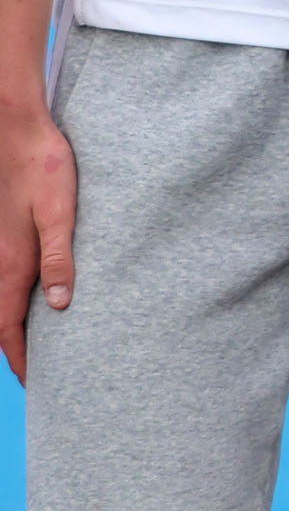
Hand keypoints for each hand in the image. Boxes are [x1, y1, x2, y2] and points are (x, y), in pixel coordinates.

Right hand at [0, 102, 77, 380]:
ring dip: (10, 323)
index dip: (20, 357)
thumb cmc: (43, 166)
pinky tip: (28, 295)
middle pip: (0, 318)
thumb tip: (60, 305)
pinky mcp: (1, 232)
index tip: (34, 381)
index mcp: (11, 264)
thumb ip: (59, 257)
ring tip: (31, 342)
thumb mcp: (60, 212)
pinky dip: (9, 297)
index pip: (9, 327)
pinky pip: (2, 276)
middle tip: (34, 371)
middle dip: (13, 347)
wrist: (15, 129)